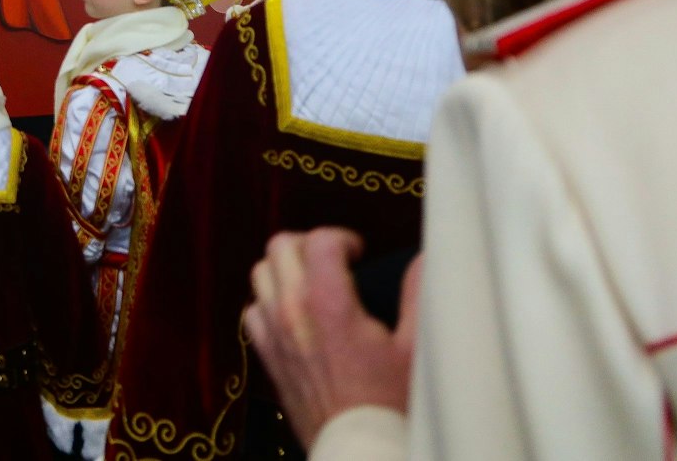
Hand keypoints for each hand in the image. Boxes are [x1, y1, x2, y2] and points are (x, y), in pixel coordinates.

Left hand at [243, 228, 418, 447]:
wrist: (361, 450)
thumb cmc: (390, 406)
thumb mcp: (417, 348)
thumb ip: (418, 295)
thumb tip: (424, 259)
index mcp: (329, 305)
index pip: (320, 241)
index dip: (342, 238)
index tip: (359, 253)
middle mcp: (292, 312)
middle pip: (280, 246)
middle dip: (309, 244)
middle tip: (335, 260)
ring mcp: (274, 334)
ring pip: (260, 274)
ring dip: (284, 268)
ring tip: (313, 280)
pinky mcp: (267, 356)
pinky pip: (252, 310)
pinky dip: (268, 301)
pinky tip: (294, 312)